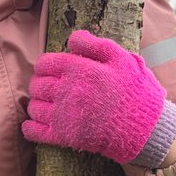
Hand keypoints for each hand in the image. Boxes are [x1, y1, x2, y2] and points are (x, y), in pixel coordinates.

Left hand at [22, 31, 167, 163]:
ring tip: (46, 106)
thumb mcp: (123, 59)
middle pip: (36, 85)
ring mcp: (64, 115)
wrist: (145, 128)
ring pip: (34, 107)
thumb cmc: (136, 92)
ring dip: (36, 106)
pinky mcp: (64, 136)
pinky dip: (29, 128)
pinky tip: (34, 125)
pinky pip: (33, 132)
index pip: (45, 63)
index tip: (49, 71)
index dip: (44, 66)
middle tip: (47, 89)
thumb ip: (96, 45)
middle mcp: (67, 90)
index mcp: (79, 69)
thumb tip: (72, 39)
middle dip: (39, 85)